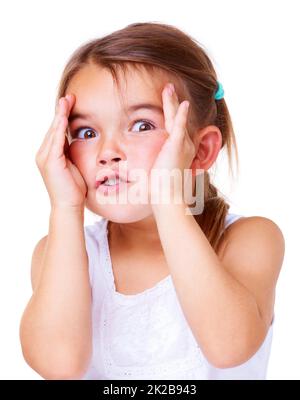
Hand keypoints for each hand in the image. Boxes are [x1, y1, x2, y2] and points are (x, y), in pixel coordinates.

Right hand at [35, 94, 87, 209]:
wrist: (70, 205)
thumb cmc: (75, 188)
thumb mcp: (74, 165)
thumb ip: (72, 152)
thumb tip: (79, 140)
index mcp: (51, 154)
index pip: (57, 131)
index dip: (63, 116)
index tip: (71, 103)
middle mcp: (44, 154)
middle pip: (54, 128)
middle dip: (62, 111)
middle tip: (70, 96)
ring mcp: (45, 157)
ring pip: (53, 131)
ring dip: (60, 115)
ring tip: (67, 100)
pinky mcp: (50, 162)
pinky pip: (56, 141)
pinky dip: (60, 128)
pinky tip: (64, 117)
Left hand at [149, 83, 195, 207]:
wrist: (168, 196)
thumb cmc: (160, 190)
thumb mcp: (153, 175)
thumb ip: (143, 169)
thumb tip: (120, 178)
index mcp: (178, 151)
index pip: (173, 128)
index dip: (171, 115)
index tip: (167, 105)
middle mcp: (183, 145)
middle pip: (176, 119)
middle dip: (172, 103)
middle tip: (169, 88)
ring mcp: (182, 144)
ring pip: (176, 118)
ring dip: (173, 102)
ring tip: (169, 88)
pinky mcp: (177, 145)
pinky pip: (179, 125)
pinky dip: (181, 114)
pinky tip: (183, 102)